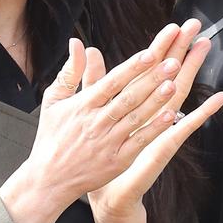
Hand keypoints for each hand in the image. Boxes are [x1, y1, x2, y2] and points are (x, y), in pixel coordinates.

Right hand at [0, 22, 194, 222]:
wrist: (48, 180)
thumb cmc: (51, 137)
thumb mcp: (54, 101)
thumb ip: (70, 71)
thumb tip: (77, 43)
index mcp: (83, 105)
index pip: (111, 82)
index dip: (131, 68)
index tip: (150, 53)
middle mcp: (97, 122)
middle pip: (129, 97)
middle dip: (152, 79)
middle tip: (173, 62)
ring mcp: (108, 142)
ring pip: (137, 118)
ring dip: (157, 101)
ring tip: (174, 83)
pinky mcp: (117, 161)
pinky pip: (139, 142)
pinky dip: (154, 129)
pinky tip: (170, 116)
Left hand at [87, 19, 222, 222]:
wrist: (106, 194)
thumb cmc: (101, 155)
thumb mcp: (92, 110)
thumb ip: (93, 80)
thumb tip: (91, 50)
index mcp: (135, 101)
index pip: (150, 67)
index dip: (161, 46)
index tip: (173, 25)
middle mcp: (152, 111)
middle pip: (170, 74)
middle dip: (182, 49)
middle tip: (196, 27)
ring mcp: (162, 127)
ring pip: (180, 92)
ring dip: (194, 71)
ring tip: (206, 49)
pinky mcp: (165, 145)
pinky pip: (186, 127)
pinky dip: (202, 113)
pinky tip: (217, 99)